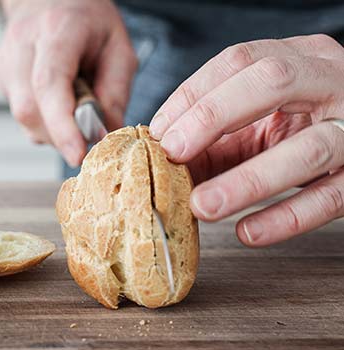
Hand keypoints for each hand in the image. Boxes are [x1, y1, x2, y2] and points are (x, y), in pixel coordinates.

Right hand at [0, 0, 136, 165]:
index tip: (77, 153)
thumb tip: (106, 134)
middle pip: (29, 108)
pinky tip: (58, 106)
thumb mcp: (118, 46)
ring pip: (22, 116)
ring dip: (52, 130)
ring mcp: (6, 60)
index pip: (49, 84)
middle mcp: (22, 44)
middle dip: (60, 134)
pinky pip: (21, 114)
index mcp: (56, 29)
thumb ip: (115, 91)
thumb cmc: (86, 19)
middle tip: (87, 136)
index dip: (61, 125)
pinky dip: (43, 121)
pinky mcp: (1, 76)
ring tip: (74, 113)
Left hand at [149, 34, 343, 246]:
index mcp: (301, 57)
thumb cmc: (302, 127)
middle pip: (273, 81)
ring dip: (247, 181)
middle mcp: (333, 81)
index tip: (160, 130)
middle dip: (213, 115)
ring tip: (202, 205)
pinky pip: (329, 199)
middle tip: (173, 152)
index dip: (193, 93)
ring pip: (308, 149)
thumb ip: (215, 134)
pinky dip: (285, 218)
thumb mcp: (262, 118)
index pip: (240, 60)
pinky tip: (247, 231)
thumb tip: (159, 157)